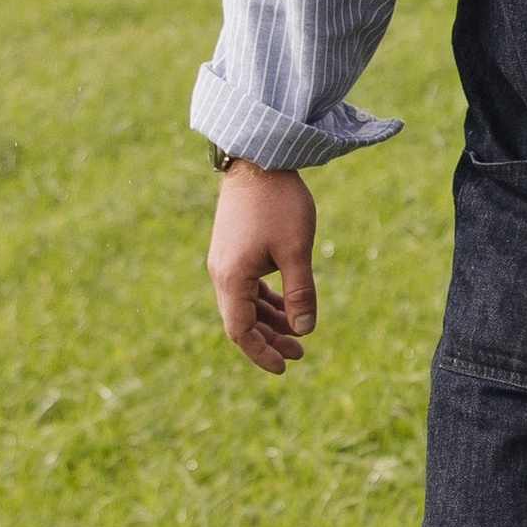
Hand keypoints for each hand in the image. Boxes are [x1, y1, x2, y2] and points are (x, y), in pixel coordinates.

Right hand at [208, 161, 319, 371]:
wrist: (257, 159)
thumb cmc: (279, 203)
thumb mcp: (296, 250)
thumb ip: (300, 292)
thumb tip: (304, 329)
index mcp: (232, 277)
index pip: (240, 330)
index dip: (261, 352)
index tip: (284, 367)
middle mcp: (222, 273)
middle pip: (241, 320)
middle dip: (269, 340)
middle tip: (299, 353)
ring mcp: (225, 261)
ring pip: (244, 304)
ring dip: (269, 320)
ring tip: (297, 333)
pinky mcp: (233, 249)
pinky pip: (246, 286)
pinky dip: (265, 299)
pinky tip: (286, 304)